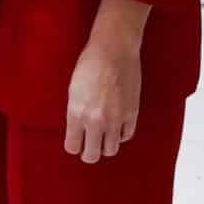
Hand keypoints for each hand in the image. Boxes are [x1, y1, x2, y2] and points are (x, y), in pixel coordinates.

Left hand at [65, 0, 149, 162]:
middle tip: (89, 147)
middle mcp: (95, 119)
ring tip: (104, 138)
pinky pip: (127, 135)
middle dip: (89, 153)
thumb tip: (79, 130)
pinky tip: (117, 127)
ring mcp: (115, 118)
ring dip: (106, 145)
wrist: (114, 48)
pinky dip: (121, 134)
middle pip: (92, 155)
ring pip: (111, 150)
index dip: (74, 145)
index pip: (72, 147)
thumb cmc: (91, 63)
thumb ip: (75, 113)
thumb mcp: (73, 89)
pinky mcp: (131, 112)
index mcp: (77, 113)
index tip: (76, 142)